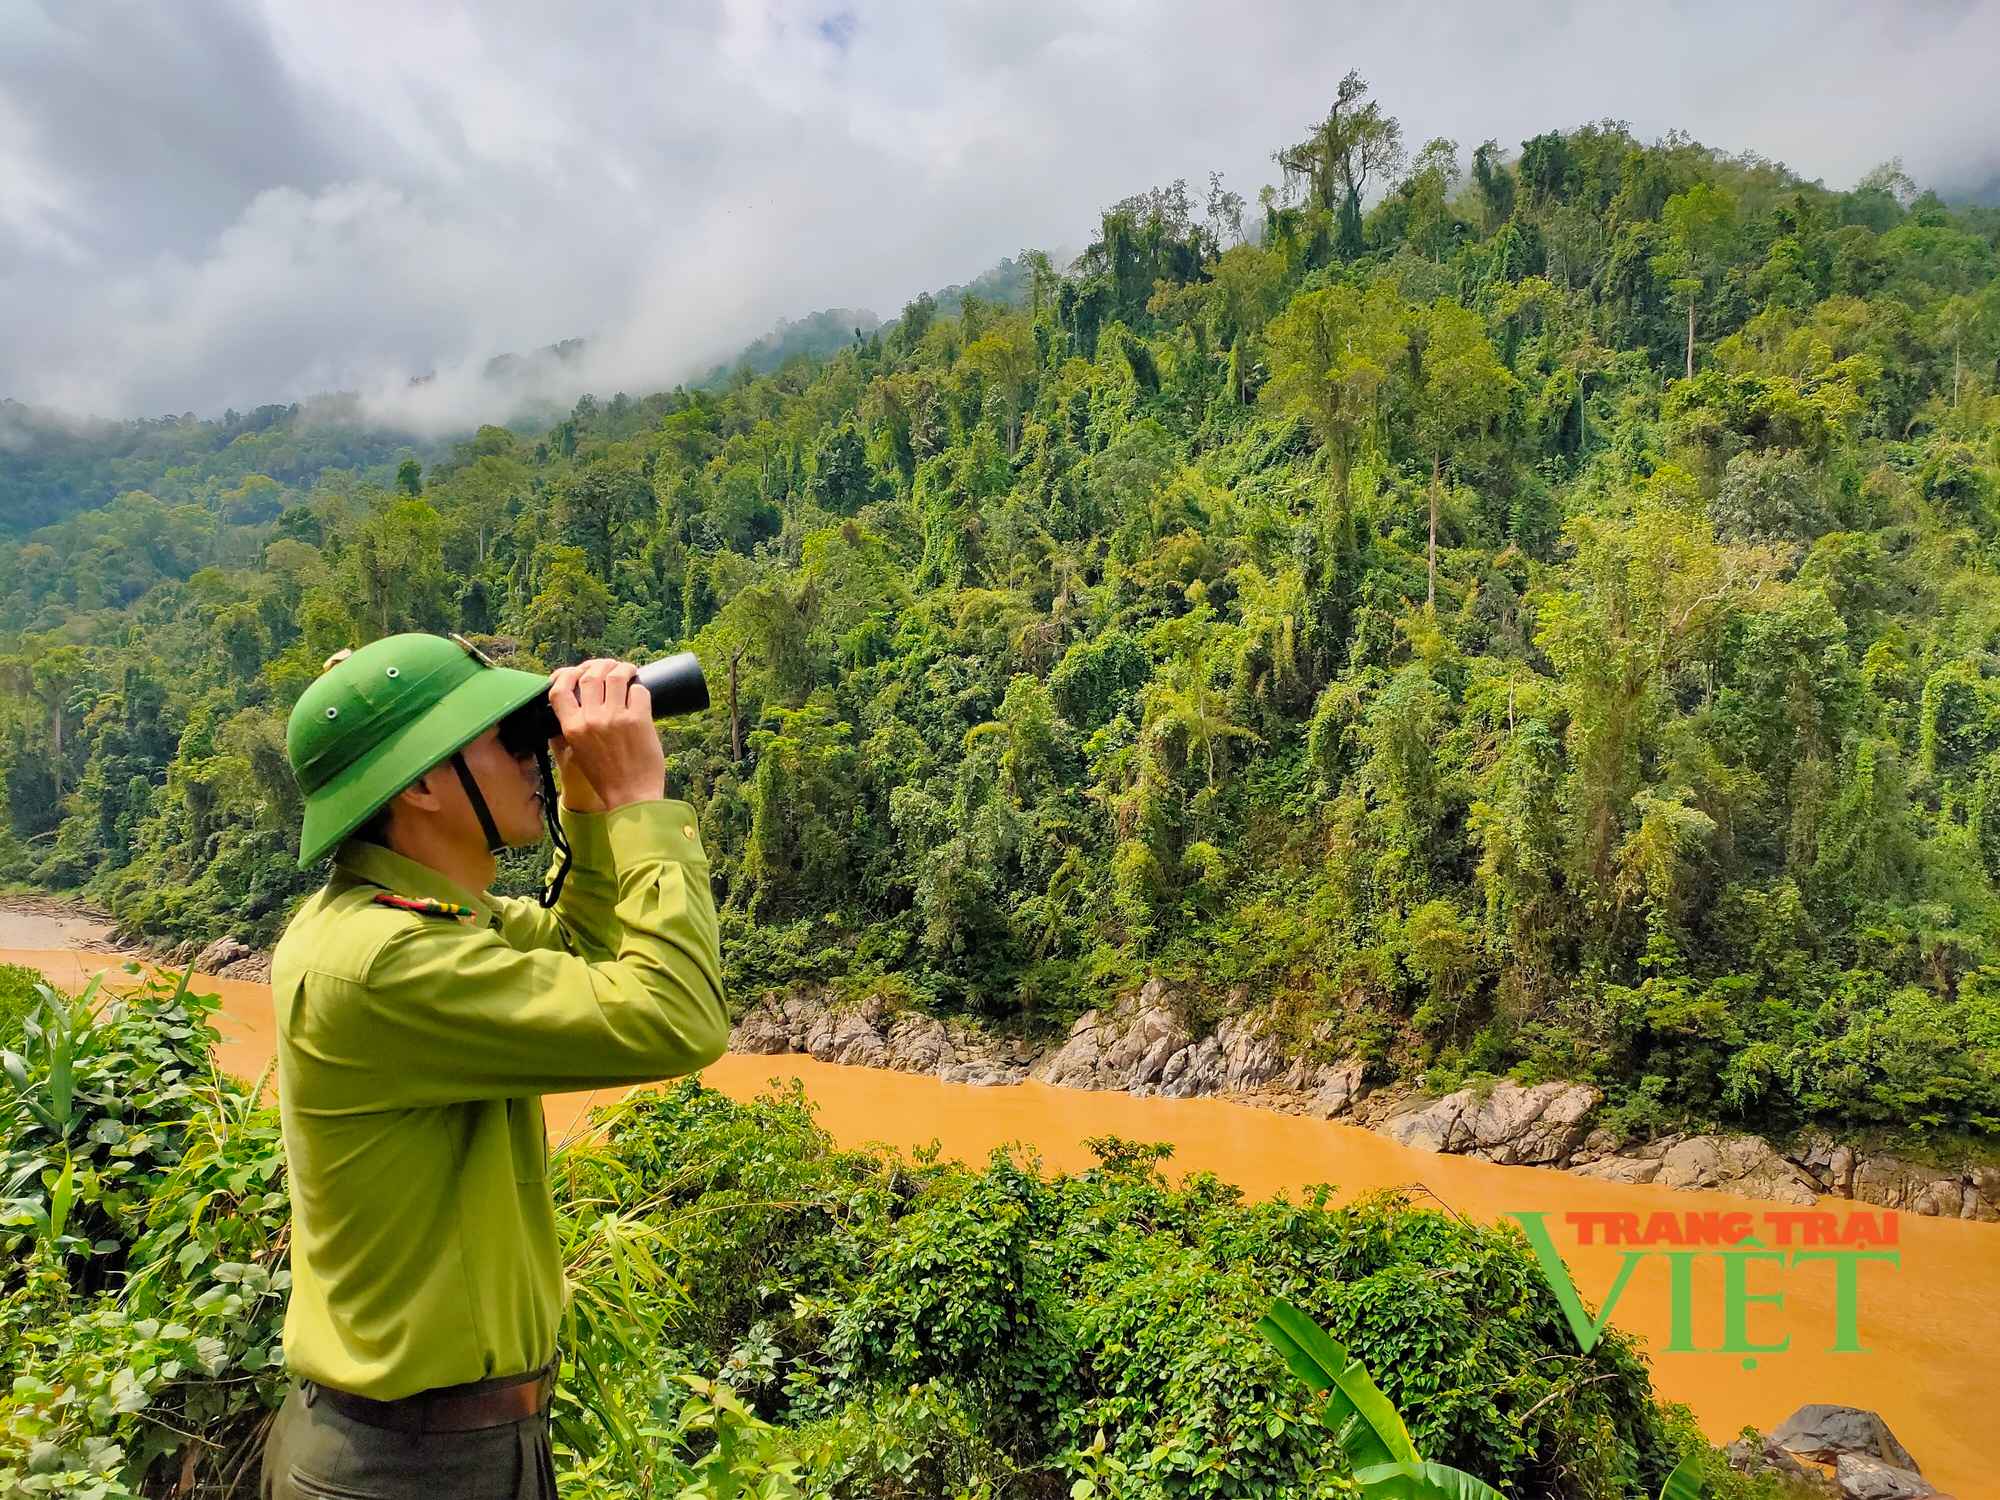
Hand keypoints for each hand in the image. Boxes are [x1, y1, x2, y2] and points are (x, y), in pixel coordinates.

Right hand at [546, 659, 665, 811]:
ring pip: (616, 676)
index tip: (577, 672)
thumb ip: (575, 727)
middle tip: (610, 667)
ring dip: (623, 668)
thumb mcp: (578, 750)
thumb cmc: (606, 776)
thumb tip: (583, 700)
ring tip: (628, 671)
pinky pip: (639, 690)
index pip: (559, 690)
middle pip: (591, 675)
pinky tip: (640, 692)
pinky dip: (640, 687)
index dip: (566, 674)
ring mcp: (615, 718)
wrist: (631, 796)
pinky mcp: (638, 720)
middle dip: (601, 665)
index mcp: (572, 728)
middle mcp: (591, 719)